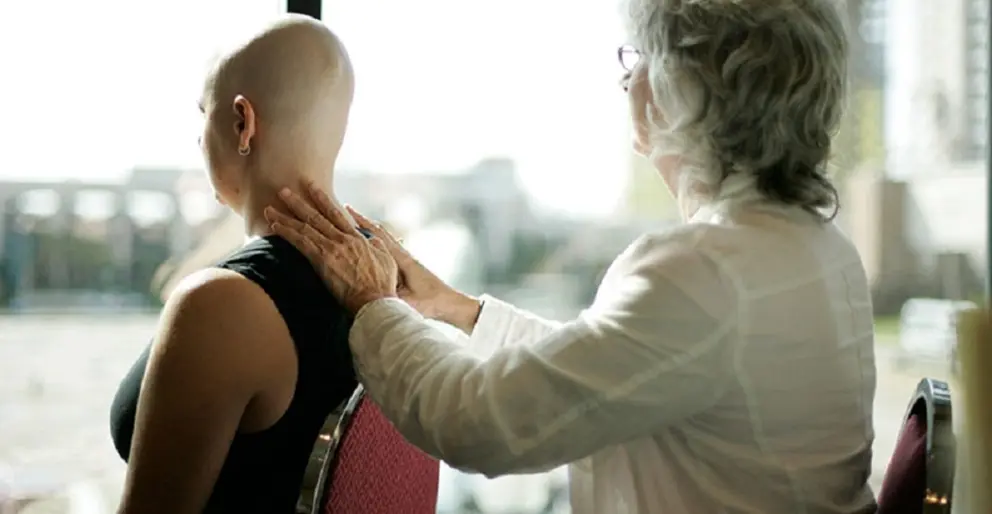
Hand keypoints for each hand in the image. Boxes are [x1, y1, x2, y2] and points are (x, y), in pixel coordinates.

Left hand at [263, 181, 397, 314]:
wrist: (375, 299)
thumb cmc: (382, 285)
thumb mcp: (386, 260)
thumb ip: (378, 246)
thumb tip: (373, 240)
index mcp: (357, 238)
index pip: (336, 214)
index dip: (322, 200)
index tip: (312, 188)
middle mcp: (343, 239)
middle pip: (317, 216)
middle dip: (299, 202)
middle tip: (284, 190)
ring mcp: (332, 247)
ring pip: (305, 227)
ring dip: (286, 216)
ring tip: (270, 208)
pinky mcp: (323, 260)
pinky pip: (301, 242)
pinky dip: (287, 232)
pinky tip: (274, 227)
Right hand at [343, 206, 480, 329]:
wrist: (450, 304)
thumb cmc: (431, 302)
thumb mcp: (407, 302)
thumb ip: (389, 296)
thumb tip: (368, 290)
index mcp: (402, 260)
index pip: (378, 236)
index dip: (361, 223)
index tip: (347, 209)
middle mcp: (403, 256)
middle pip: (379, 233)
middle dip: (362, 222)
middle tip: (344, 211)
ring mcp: (405, 260)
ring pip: (384, 240)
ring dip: (369, 231)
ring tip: (352, 224)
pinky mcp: (407, 267)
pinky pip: (388, 250)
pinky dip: (377, 242)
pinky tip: (371, 244)